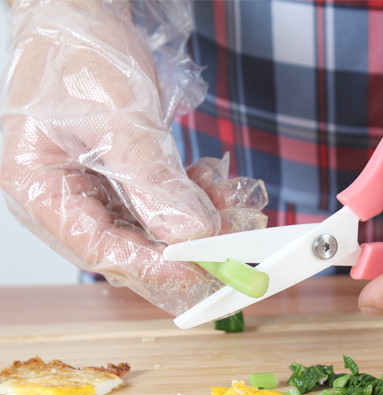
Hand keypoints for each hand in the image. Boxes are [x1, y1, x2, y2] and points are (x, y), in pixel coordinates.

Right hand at [0, 1, 265, 314]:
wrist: (83, 13)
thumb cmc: (80, 54)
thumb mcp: (119, 121)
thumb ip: (153, 183)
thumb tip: (190, 234)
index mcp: (38, 187)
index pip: (98, 249)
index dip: (151, 266)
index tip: (199, 270)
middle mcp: (63, 194)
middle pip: (128, 242)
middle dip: (183, 244)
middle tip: (230, 243)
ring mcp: (92, 184)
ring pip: (151, 222)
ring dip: (196, 218)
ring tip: (233, 207)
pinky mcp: (121, 173)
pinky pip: (160, 198)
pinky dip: (192, 195)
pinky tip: (217, 186)